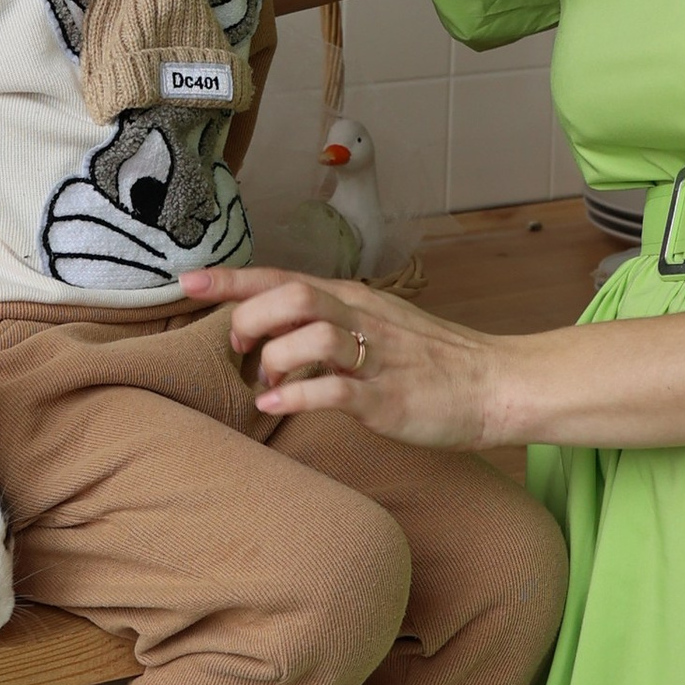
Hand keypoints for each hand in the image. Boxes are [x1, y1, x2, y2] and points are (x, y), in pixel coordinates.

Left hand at [183, 265, 504, 451]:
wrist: (495, 384)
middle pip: (290, 296)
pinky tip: (275, 407)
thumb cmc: (431, 359)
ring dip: (272, 360)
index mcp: (353, 298)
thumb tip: (271, 329)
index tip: (188, 281)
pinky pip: (333, 390)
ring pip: (309, 336)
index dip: (232, 280)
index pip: (283, 277)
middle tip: (238, 348)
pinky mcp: (388, 397)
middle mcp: (361, 318)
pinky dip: (295, 397)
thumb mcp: (375, 325)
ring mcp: (376, 357)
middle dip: (249, 319)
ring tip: (264, 384)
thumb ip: (327, 322)